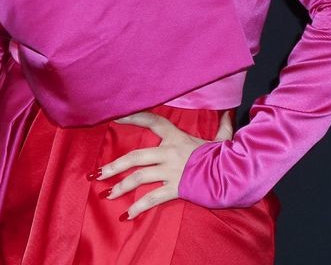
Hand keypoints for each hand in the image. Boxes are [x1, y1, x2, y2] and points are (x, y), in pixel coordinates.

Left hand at [96, 109, 234, 219]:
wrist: (232, 172)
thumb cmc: (225, 155)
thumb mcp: (221, 139)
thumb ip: (222, 127)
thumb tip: (228, 114)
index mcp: (177, 137)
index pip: (152, 121)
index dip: (133, 116)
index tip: (114, 115)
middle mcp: (169, 152)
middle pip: (136, 157)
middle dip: (115, 165)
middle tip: (98, 173)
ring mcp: (171, 171)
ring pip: (139, 178)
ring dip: (121, 187)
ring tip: (108, 194)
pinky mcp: (175, 188)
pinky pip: (153, 198)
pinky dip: (139, 207)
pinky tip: (127, 215)